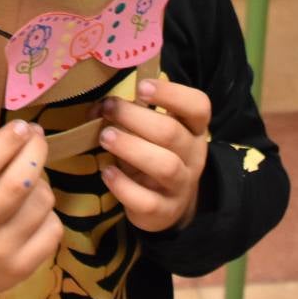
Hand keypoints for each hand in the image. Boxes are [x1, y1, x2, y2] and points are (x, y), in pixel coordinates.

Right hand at [0, 120, 62, 298]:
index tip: (21, 125)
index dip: (4, 143)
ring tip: (30, 182)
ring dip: (41, 183)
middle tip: (37, 137)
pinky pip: (53, 227)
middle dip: (34, 152)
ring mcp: (0, 254)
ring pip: (41, 203)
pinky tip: (34, 212)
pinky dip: (48, 213)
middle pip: (16, 184)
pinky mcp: (22, 270)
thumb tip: (24, 134)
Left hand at [98, 78, 210, 233]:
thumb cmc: (156, 153)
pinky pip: (147, 201)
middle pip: (172, 133)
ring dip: (131, 148)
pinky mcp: (164, 212)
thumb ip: (133, 113)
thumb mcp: (151, 130)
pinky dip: (124, 186)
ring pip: (165, 166)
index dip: (171, 94)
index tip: (141, 87)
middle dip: (136, 118)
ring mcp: (181, 186)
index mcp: (193, 128)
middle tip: (108, 109)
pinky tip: (107, 173)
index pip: (198, 106)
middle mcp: (193, 156)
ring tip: (105, 137)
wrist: (170, 203)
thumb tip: (99, 104)